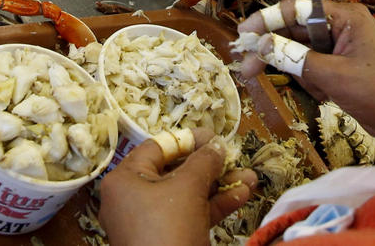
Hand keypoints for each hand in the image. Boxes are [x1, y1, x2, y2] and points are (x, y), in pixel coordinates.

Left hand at [98, 129, 256, 245]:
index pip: (157, 147)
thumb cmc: (168, 228)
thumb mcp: (187, 188)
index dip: (188, 140)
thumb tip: (216, 146)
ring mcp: (149, 222)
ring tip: (249, 179)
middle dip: (211, 167)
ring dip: (219, 186)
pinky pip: (189, 215)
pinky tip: (242, 196)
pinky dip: (214, 206)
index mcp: (125, 180)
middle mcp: (132, 199)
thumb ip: (204, 161)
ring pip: (187, 195)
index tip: (215, 137)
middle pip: (175, 172)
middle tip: (234, 160)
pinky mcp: (165, 240)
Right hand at [238, 0, 374, 152]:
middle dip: (272, 49)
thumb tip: (261, 45)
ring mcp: (340, 47)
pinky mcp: (339, 67)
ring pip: (299, 51)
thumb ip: (296, 59)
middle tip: (245, 67)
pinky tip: (320, 94)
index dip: (268, 19)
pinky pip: (310, 67)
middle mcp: (341, 27)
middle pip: (295, 30)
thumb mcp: (334, 76)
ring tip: (292, 84)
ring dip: (291, 68)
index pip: (299, 9)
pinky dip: (307, 80)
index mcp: (345, 17)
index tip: (244, 33)